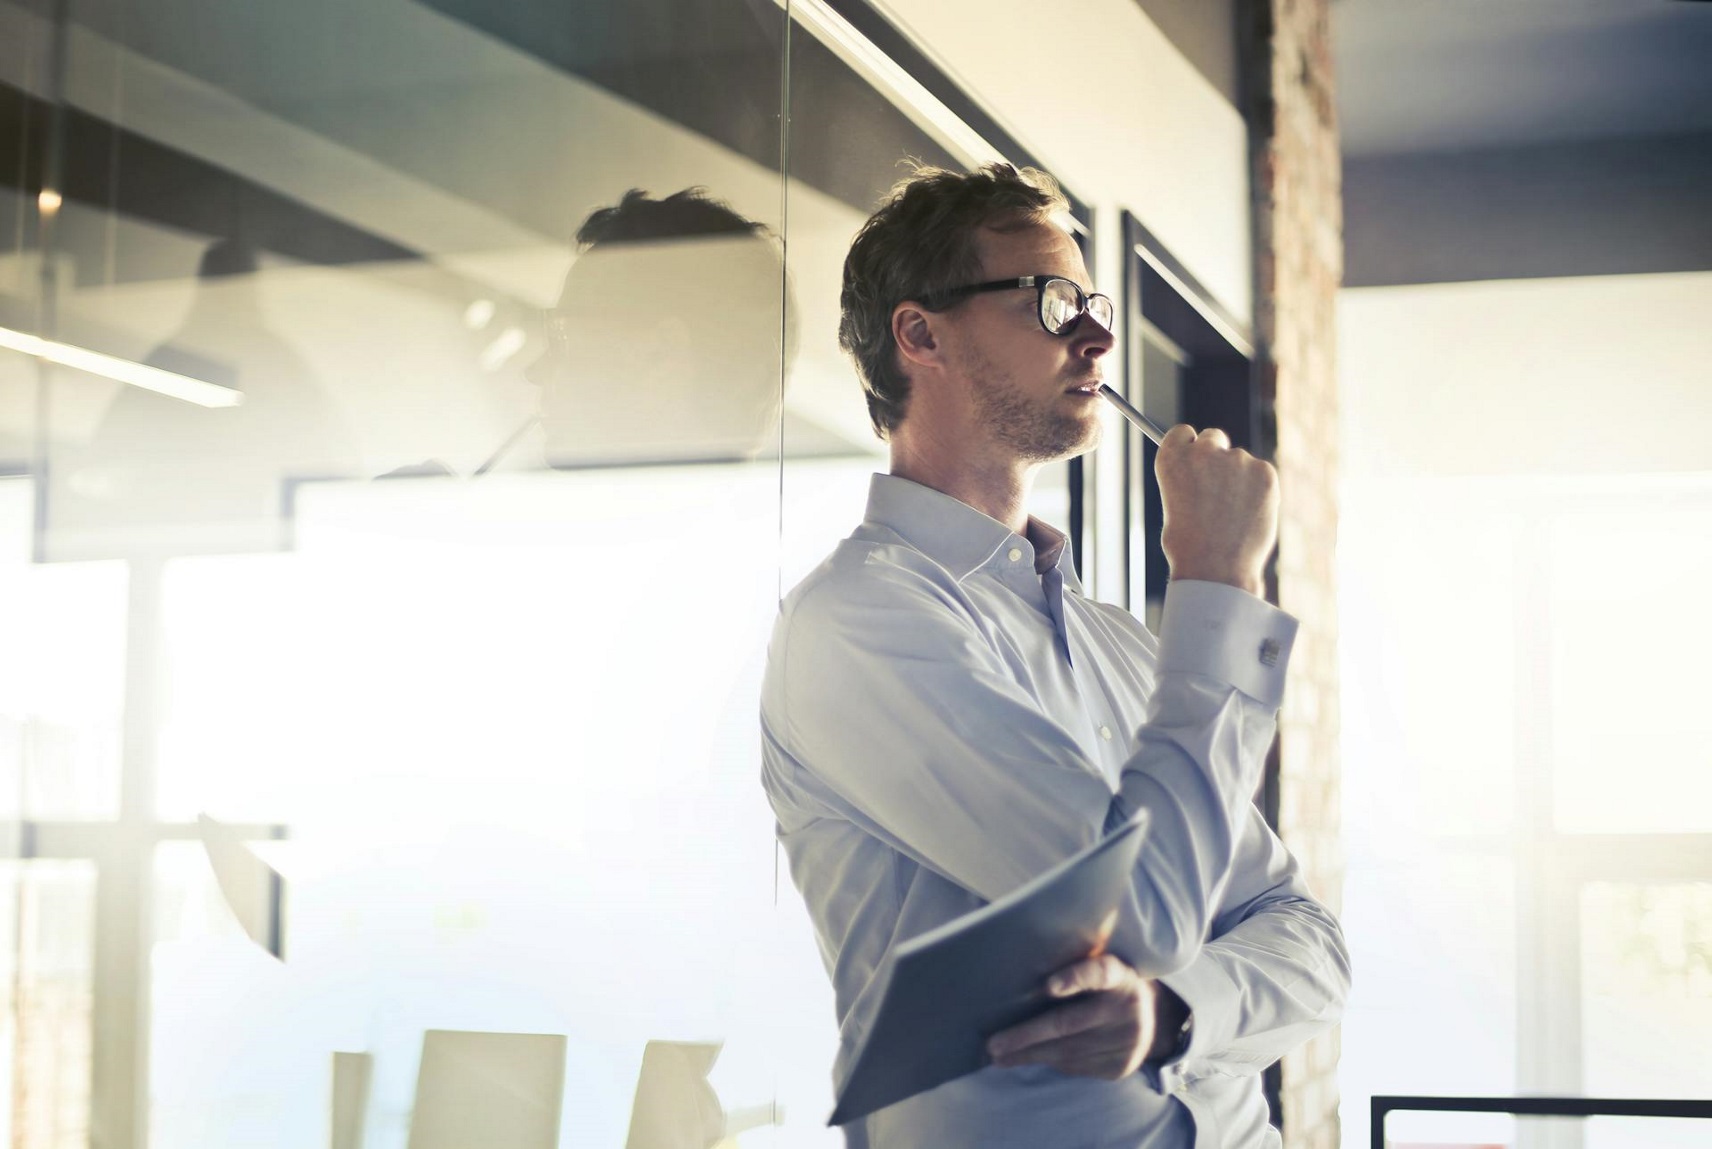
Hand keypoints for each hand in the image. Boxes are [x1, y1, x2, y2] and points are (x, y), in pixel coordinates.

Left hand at [985, 954, 1176, 1080]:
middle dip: (1027, 1036)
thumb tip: (1019, 976)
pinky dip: (1051, 1063)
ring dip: (1029, 1055)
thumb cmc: (1107, 985)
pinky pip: (1077, 1067)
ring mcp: (1127, 1041)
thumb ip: (1074, 965)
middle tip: (994, 1044)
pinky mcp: (1121, 1065)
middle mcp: (1127, 1007)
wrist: (1152, 1019)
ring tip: (999, 1056)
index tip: (1049, 986)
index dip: (1075, 978)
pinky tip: (1028, 1059)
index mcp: (1118, 973)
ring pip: (1068, 1052)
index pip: (1100, 972)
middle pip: (1070, 1023)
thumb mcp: (1100, 964)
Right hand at [1154, 424, 1278, 596]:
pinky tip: (1249, 516)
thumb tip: (1207, 477)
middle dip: (1216, 456)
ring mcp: (1236, 459)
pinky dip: (1259, 491)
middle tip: (1219, 486)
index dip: (1189, 446)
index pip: (1182, 433)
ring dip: (1239, 480)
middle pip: (1214, 437)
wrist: (1216, 568)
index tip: (1195, 456)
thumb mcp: (1175, 506)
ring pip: (1240, 461)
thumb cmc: (1189, 547)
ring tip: (1233, 517)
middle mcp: (1203, 451)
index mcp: (1172, 458)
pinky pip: (1262, 475)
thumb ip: (1190, 482)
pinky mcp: (1265, 471)